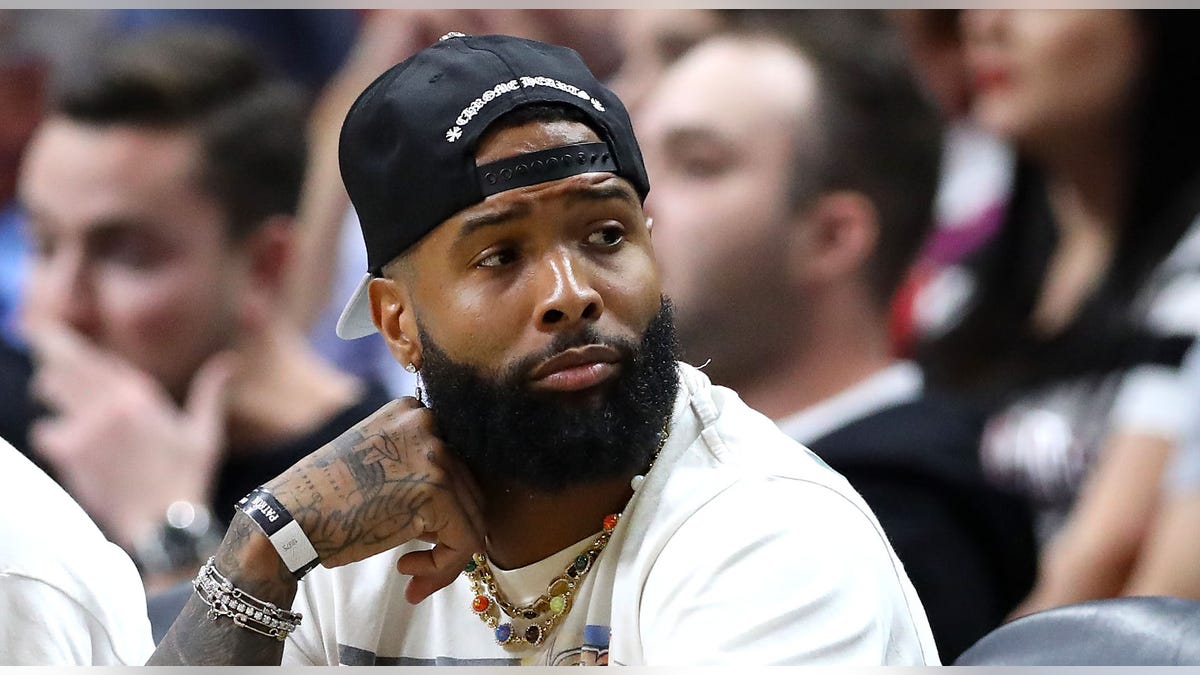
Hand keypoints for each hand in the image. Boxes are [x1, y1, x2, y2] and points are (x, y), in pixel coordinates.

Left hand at [27, 324, 233, 548]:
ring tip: (63, 403)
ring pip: (47, 388)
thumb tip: (230, 361)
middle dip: (58, 364)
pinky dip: (51, 433)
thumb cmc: (186, 478)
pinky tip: (68, 442)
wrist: (163, 523)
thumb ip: (211, 391)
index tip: (69, 350)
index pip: (94, 356)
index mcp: (139, 394)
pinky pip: (43, 430)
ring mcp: (86, 428)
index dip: (77, 352)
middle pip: (63, 362)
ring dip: (52, 392)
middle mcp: (108, 404)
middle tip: (62, 375)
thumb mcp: (205, 432)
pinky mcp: (70, 453)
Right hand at [264, 397, 484, 603]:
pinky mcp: (437, 491)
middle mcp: (427, 424)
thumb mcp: (373, 461)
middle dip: (447, 532)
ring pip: (472, 516)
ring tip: (412, 572)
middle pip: (467, 488)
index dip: (444, 506)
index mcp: (410, 412)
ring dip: (446, 554)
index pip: (452, 462)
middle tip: (417, 562)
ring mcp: (435, 454)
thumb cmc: (322, 500)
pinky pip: (465, 539)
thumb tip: (457, 507)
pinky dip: (445, 567)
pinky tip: (410, 573)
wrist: (287, 519)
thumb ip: (414, 469)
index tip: (421, 535)